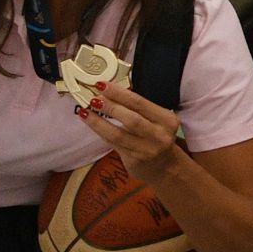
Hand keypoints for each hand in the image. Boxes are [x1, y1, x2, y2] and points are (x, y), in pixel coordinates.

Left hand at [74, 79, 188, 172]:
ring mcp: (147, 150)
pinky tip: (90, 123)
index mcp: (167, 120)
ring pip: (118, 134)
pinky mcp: (134, 160)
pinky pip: (113, 143)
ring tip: (85, 111)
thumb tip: (110, 90)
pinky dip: (100, 132)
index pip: (141, 103)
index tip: (103, 85)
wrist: (165, 166)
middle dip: (110, 107)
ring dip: (99, 122)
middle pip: (132, 119)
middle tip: (93, 98)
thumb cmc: (156, 136)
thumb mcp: (157, 120)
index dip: (120, 93)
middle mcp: (159, 135)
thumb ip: (139, 108)